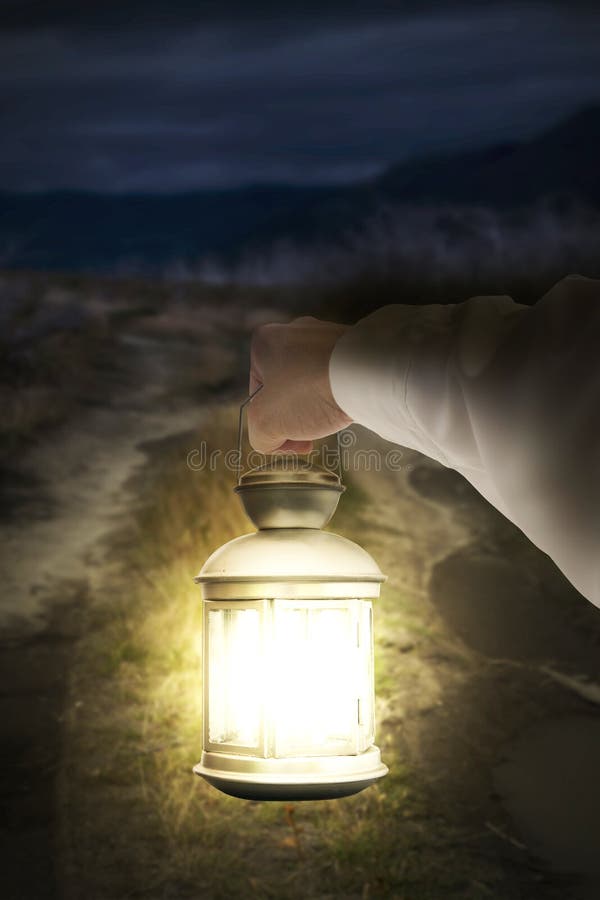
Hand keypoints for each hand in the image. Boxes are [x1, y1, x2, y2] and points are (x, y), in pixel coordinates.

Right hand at [248, 316, 351, 453]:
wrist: (366, 374)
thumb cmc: (310, 390)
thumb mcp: (266, 423)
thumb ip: (259, 436)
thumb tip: (269, 441)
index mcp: (265, 342)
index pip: (257, 393)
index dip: (269, 423)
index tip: (286, 439)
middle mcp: (295, 331)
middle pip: (286, 387)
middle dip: (295, 416)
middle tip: (307, 435)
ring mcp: (326, 336)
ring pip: (313, 382)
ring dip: (317, 406)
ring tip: (329, 418)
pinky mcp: (353, 345)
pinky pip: (339, 375)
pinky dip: (340, 393)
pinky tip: (347, 405)